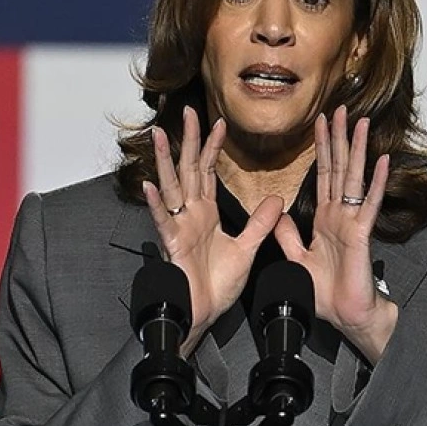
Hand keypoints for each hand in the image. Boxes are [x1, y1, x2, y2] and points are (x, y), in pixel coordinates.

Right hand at [143, 106, 283, 356]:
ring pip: (172, 187)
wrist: (204, 313)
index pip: (208, 172)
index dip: (211, 147)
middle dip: (188, 141)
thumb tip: (276, 200)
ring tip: (161, 135)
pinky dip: (157, 204)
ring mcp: (179, 227)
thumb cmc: (218, 285)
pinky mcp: (173, 245)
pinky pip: (164, 221)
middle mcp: (190, 215)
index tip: (218, 122)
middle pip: (188, 170)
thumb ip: (259, 224)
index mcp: (206, 214)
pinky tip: (150, 187)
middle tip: (186, 112)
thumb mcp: (247, 249)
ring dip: (166, 161)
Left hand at [274, 105, 396, 363]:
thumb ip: (288, 236)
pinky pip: (369, 204)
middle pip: (339, 169)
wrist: (344, 315)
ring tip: (362, 123)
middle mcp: (341, 214)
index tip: (321, 121)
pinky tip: (383, 160)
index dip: (322, 148)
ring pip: (355, 178)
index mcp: (325, 218)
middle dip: (339, 138)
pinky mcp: (362, 234)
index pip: (323, 175)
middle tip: (341, 108)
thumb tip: (278, 212)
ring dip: (358, 150)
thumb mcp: (297, 259)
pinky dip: (376, 182)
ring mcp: (353, 222)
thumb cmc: (325, 292)